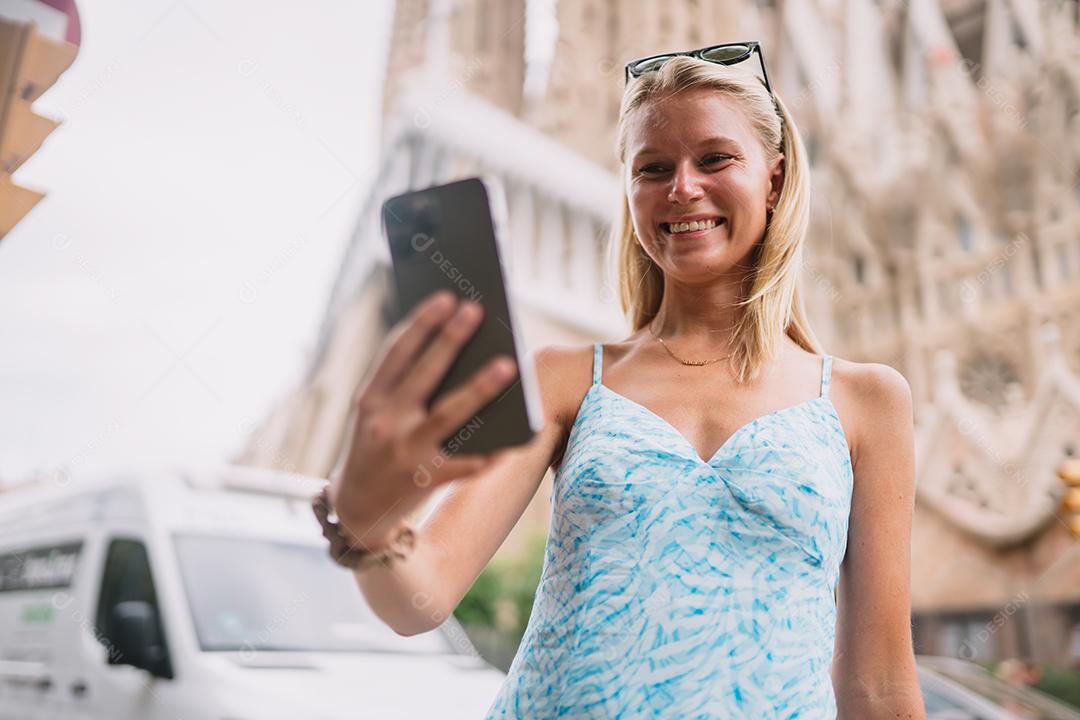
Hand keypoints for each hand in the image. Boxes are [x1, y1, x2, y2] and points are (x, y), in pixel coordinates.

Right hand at [328, 290, 518, 547]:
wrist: (357, 511)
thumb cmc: (376, 447)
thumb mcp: (376, 413)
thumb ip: (404, 385)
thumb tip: (455, 348)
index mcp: (370, 400)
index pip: (395, 353)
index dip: (421, 323)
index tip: (446, 296)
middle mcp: (385, 424)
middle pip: (423, 375)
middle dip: (450, 340)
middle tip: (477, 310)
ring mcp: (406, 453)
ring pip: (449, 415)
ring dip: (480, 388)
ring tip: (508, 364)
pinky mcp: (426, 481)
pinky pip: (466, 461)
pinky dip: (490, 447)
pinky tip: (515, 429)